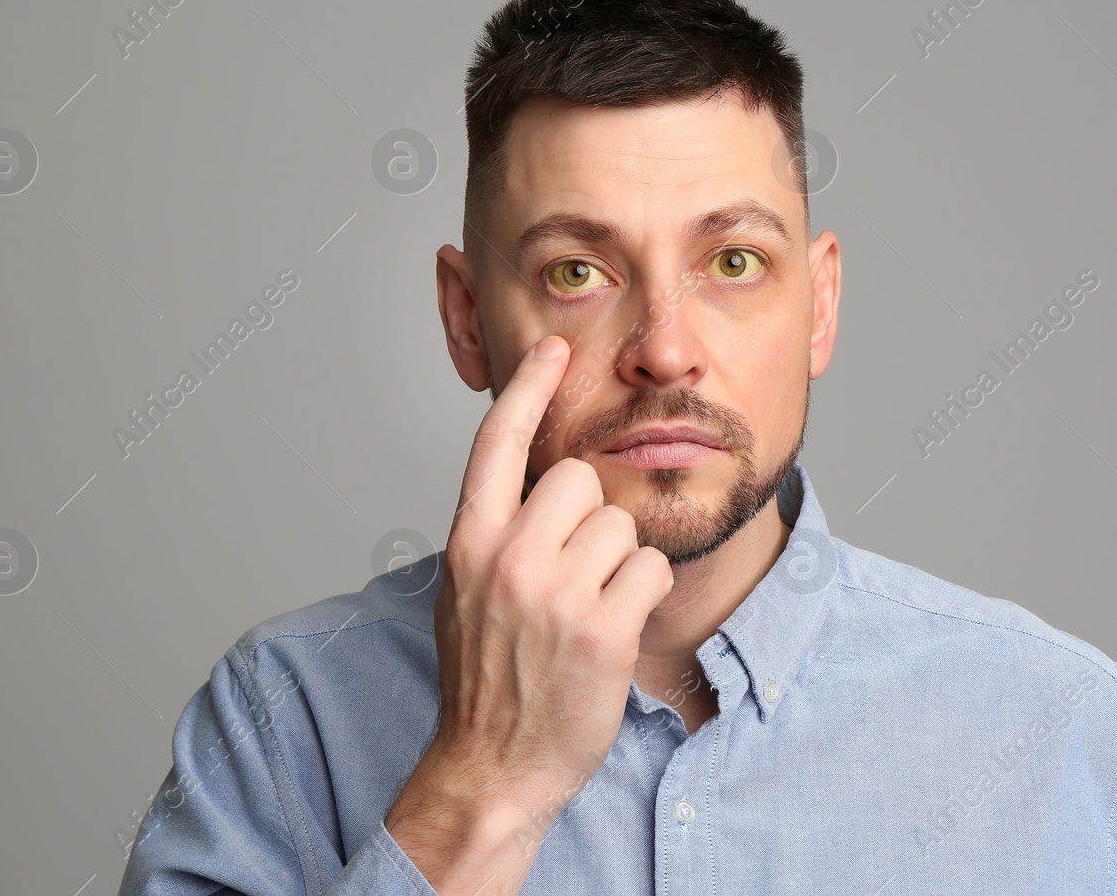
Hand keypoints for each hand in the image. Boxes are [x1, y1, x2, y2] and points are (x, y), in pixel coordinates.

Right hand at [384, 334, 673, 894]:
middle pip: (579, 478)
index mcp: (468, 540)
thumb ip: (497, 532)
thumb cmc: (485, 679)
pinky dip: (642, 595)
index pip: (497, 441)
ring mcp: (553, 593)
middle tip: (574, 573)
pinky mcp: (601, 630)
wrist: (490, 767)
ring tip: (588, 609)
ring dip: (618, 563)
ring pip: (621, 524)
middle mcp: (507, 556)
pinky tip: (613, 628)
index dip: (528, 388)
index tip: (553, 348)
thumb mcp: (467, 591)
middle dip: (590, 517)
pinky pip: (649, 569)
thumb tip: (538, 483)